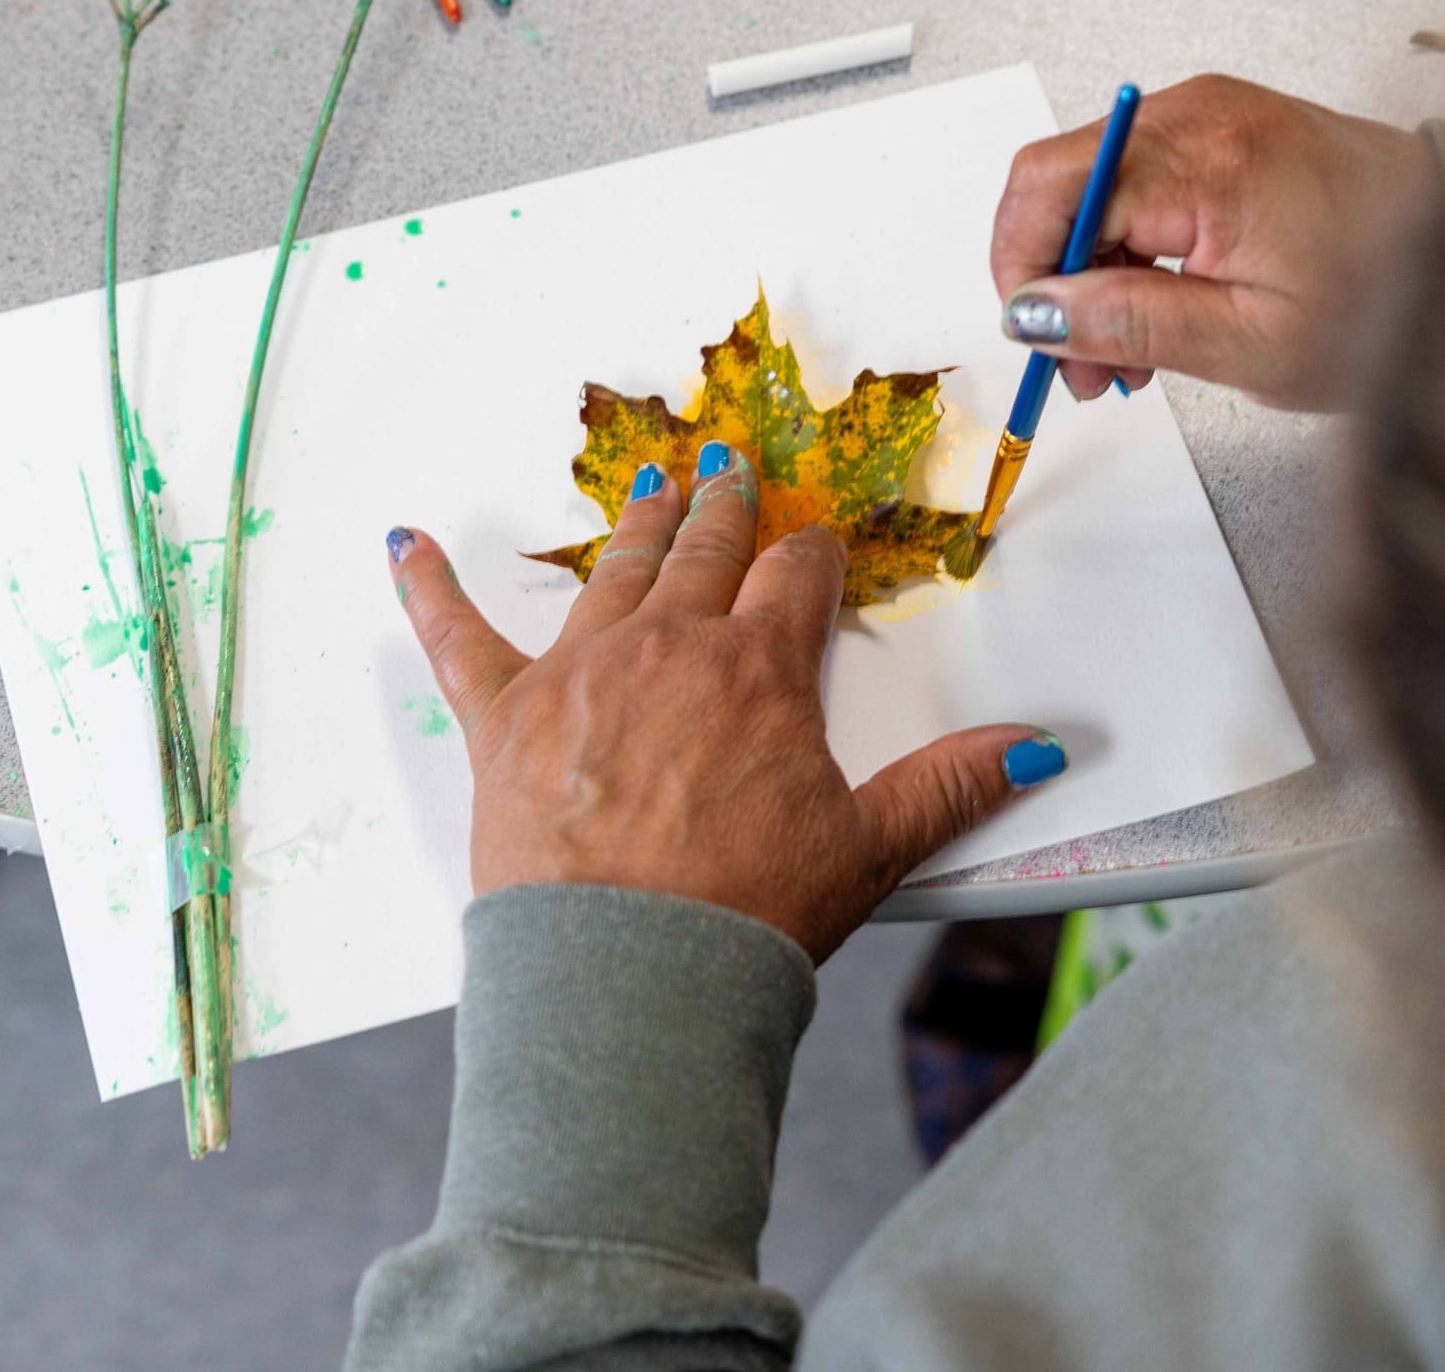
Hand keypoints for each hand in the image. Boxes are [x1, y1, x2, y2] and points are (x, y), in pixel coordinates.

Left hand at [386, 445, 1065, 961]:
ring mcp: (578, 672)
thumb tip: (1041, 745)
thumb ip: (953, 783)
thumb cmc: (748, 911)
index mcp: (757, 667)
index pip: (796, 578)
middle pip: (701, 550)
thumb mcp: (870, 846)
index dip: (812, 555)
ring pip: (610, 570)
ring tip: (644, 483)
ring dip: (630, 522)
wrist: (633, 971)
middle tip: (725, 472)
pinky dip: (426, 584)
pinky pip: (454, 634)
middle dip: (721, 507)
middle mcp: (668, 646)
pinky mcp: (501, 716)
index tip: (816, 545)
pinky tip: (404, 540)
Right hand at [990, 74, 1438, 410]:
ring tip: (1128, 350)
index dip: (1023, 271)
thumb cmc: (1383, 297)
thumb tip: (1032, 312)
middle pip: (1056, 179)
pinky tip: (1155, 302)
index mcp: (1204, 159)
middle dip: (1047, 275)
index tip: (1043, 342)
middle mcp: (1196, 113)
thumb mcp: (1250, 341)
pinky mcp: (1219, 126)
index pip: (1050, 191)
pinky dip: (1122, 244)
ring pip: (1086, 182)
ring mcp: (1207, 112)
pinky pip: (1129, 178)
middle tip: (1083, 363)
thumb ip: (1129, 322)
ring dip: (1084, 267)